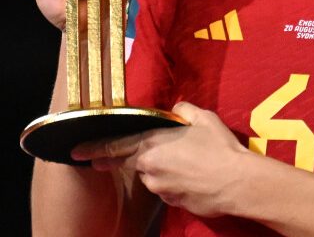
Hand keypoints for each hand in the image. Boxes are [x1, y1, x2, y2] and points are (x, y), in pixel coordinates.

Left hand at [72, 102, 251, 217]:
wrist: (237, 183)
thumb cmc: (219, 149)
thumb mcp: (203, 119)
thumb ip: (183, 111)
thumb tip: (176, 109)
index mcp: (153, 144)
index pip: (115, 146)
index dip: (94, 148)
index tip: (76, 152)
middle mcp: (150, 168)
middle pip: (134, 162)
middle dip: (126, 159)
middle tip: (119, 158)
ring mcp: (160, 188)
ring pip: (153, 176)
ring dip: (162, 169)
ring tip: (189, 162)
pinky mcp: (173, 202)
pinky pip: (168, 188)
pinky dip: (176, 182)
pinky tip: (195, 176)